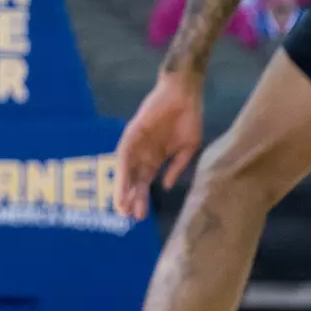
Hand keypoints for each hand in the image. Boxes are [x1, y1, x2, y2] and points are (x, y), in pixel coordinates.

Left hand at [114, 70, 204, 220]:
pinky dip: (123, 169)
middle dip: (131, 198)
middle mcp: (143, 152)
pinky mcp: (133, 132)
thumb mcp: (188, 148)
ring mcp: (136, 143)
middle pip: (134, 180)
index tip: (140, 216)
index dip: (142, 198)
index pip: (145, 182)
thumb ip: (176, 167)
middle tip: (128, 217)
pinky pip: (125, 153)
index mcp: (155, 157)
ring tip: (122, 206)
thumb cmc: (188, 117)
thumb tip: (165, 187)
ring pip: (126, 170)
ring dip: (123, 188)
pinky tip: (123, 183)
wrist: (185, 93)